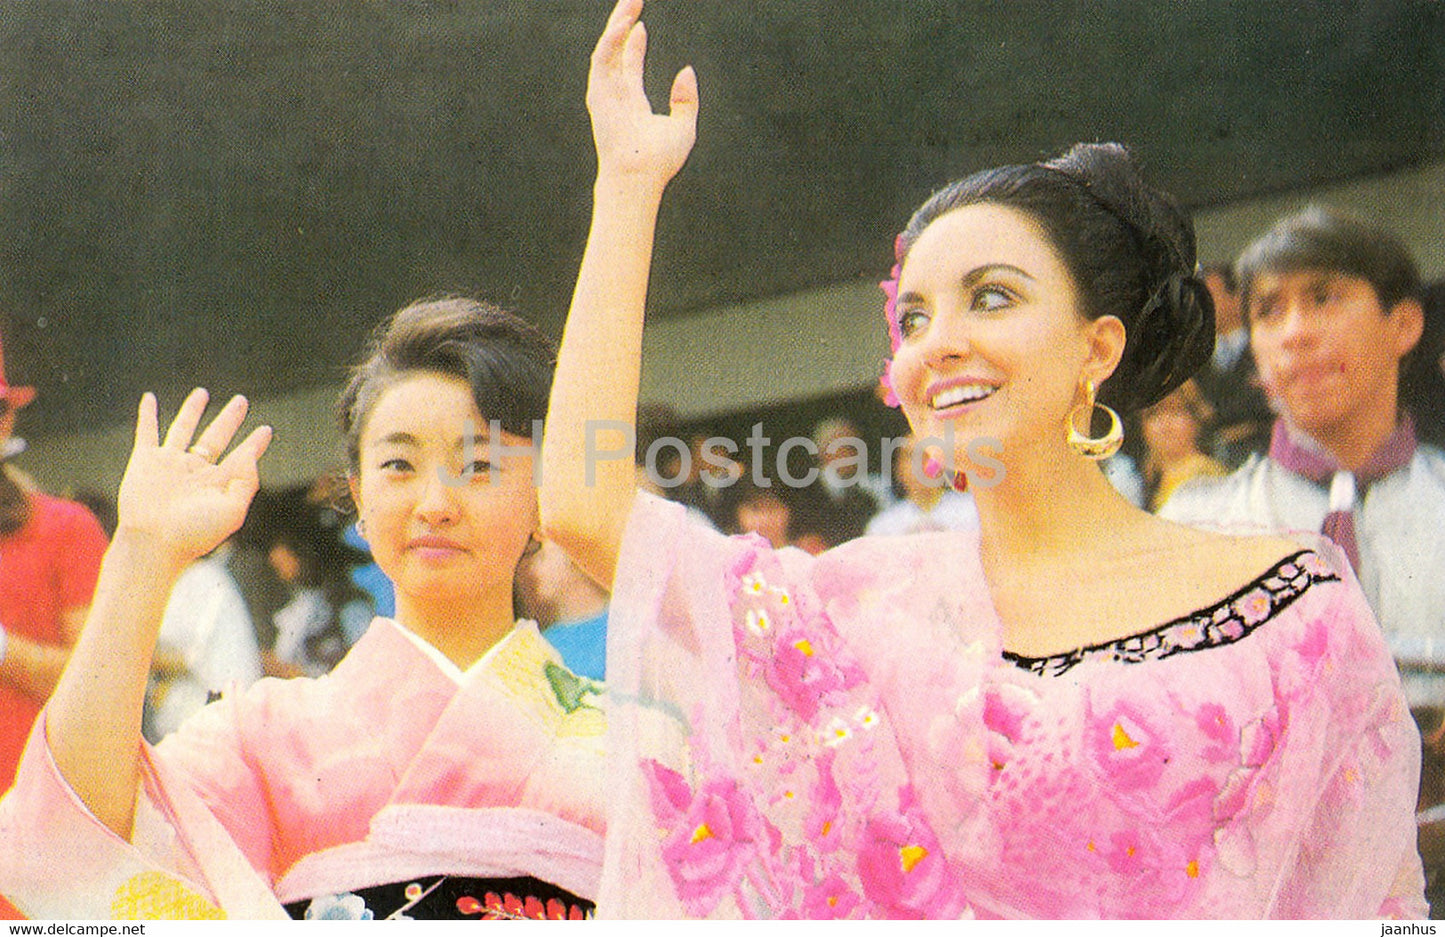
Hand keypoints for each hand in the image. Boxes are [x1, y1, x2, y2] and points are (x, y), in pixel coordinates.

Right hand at [115, 388, 271, 565]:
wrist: (154, 543)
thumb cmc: (194, 534)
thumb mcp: (232, 511)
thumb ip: (246, 482)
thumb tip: (250, 454)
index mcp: (219, 483)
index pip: (242, 457)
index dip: (255, 443)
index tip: (266, 429)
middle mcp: (196, 471)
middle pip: (216, 437)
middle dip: (230, 419)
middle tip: (241, 401)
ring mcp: (171, 464)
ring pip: (184, 429)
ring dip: (192, 410)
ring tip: (202, 392)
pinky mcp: (146, 461)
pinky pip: (147, 431)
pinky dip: (146, 414)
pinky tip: (149, 397)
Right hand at [587, 0, 697, 186]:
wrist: (640, 176)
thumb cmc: (660, 161)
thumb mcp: (684, 126)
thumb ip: (686, 99)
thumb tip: (687, 69)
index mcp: (632, 105)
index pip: (630, 67)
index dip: (634, 45)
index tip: (640, 24)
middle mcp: (615, 96)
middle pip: (616, 52)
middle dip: (623, 25)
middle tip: (632, 0)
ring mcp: (604, 94)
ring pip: (608, 49)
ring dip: (617, 24)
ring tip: (630, 2)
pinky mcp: (598, 93)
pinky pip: (603, 59)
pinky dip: (613, 39)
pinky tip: (626, 23)